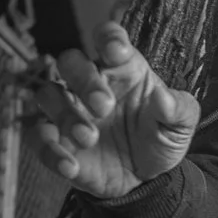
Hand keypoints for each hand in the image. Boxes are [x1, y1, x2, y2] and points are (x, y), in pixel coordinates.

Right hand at [17, 22, 199, 202]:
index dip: (108, 37)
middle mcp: (90, 83)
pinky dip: (49, 151)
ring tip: (88, 138)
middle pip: (70, 61)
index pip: (108, 38)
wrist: (146, 180)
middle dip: (83, 79)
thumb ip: (179, 110)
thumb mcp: (179, 126)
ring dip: (64, 114)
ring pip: (47, 94)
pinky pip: (38, 137)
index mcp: (122, 69)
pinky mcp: (55, 140)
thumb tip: (164, 97)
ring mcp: (69, 110)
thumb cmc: (159, 140)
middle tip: (103, 106)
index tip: (115, 50)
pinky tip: (71, 166)